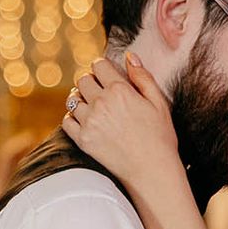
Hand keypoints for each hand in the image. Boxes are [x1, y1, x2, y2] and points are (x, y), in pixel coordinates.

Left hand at [62, 53, 180, 190]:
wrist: (152, 171)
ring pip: (73, 99)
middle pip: (83, 80)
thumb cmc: (160, 137)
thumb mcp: (159, 103)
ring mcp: (90, 122)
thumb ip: (143, 77)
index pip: (99, 65)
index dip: (103, 67)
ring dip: (81, 100)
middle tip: (100, 92)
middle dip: (91, 82)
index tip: (107, 75)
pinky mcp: (83, 140)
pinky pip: (67, 121)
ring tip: (93, 107)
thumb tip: (129, 56)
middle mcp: (101, 103)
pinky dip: (73, 118)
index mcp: (120, 90)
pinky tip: (85, 121)